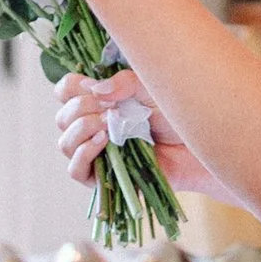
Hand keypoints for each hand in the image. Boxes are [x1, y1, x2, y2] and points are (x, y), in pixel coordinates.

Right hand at [56, 70, 219, 201]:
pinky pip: (76, 170)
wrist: (198, 149)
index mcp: (99, 103)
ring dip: (82, 129)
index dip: (73, 87)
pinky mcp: (104, 178)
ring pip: (65, 143)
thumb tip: (97, 90)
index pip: (65, 91)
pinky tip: (105, 141)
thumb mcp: (151, 89)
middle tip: (110, 108)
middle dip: (81, 108)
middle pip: (62, 117)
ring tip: (109, 124)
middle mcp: (93, 128)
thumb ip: (125, 83)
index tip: (96, 88)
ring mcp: (98, 154)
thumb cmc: (177, 118)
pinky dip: (84, 153)